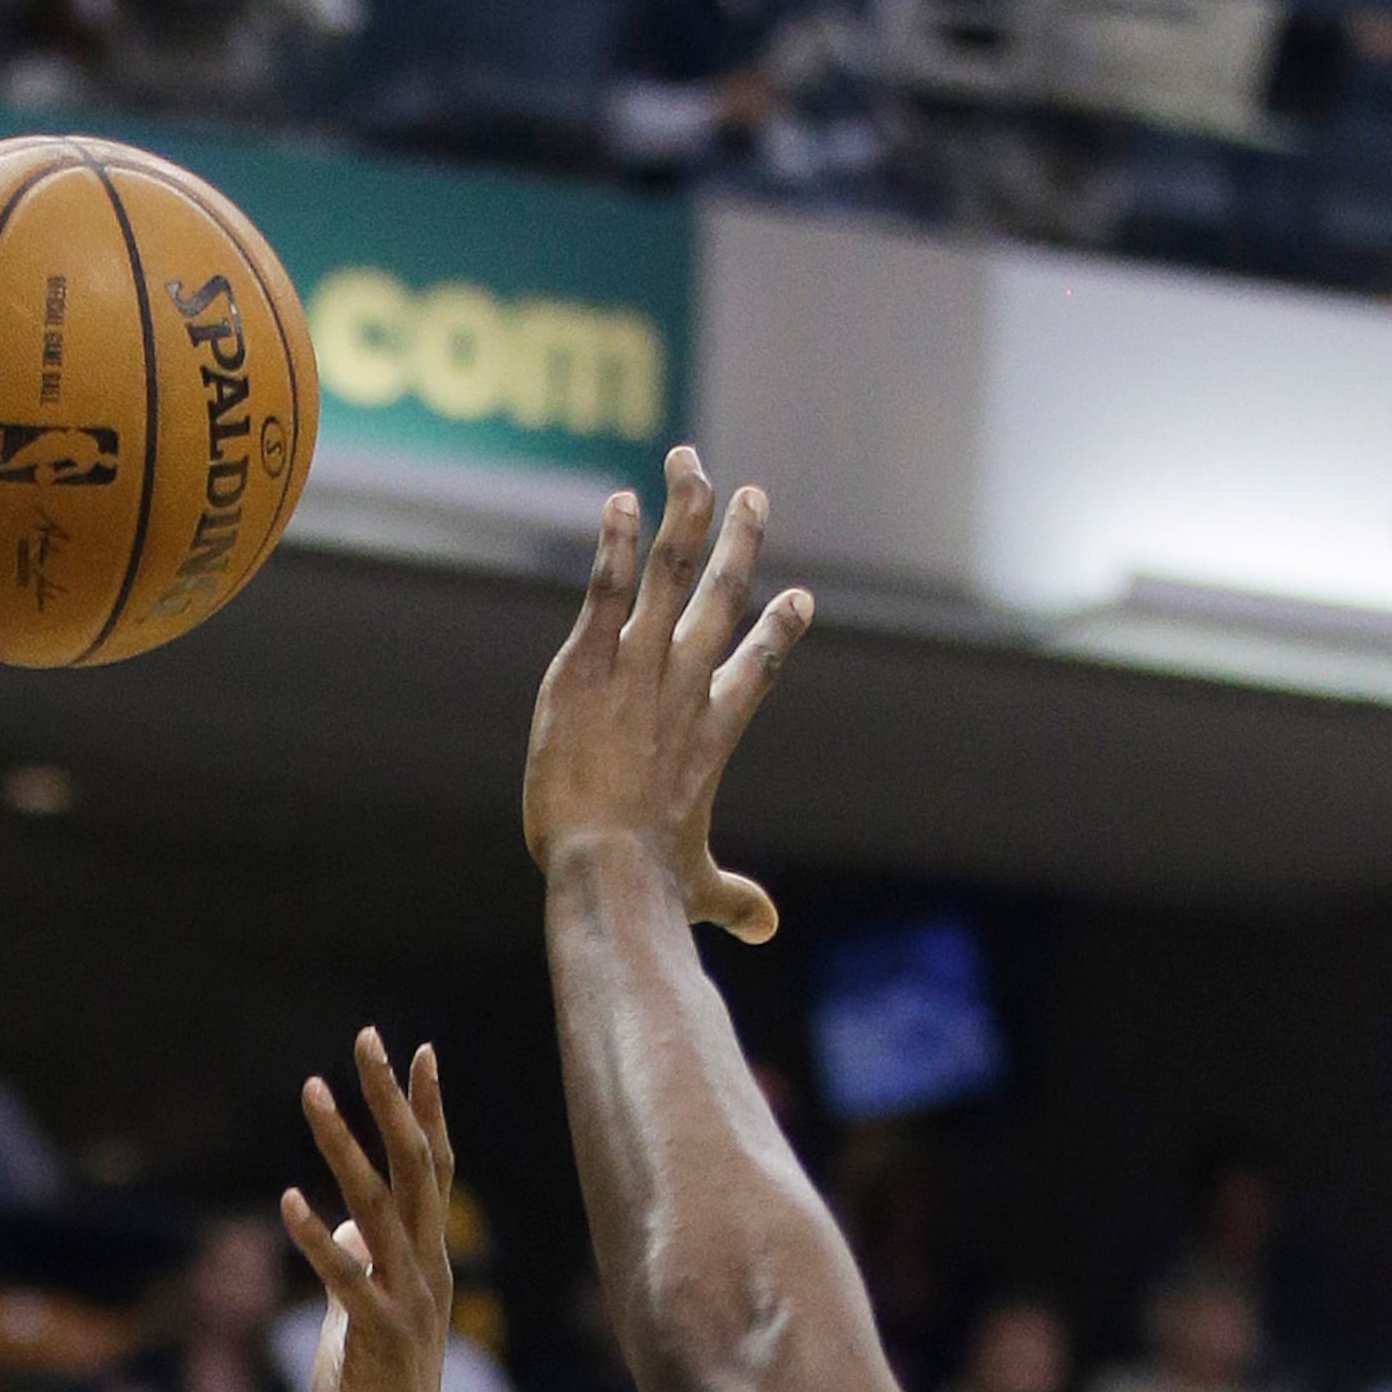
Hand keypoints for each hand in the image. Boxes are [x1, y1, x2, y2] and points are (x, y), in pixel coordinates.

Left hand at [284, 1030, 454, 1391]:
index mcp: (428, 1266)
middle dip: (391, 1101)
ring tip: (312, 1091)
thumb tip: (342, 1220)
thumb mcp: (362, 1321)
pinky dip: (316, 1242)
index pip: (434, 1171)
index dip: (426, 1109)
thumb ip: (358, 1265)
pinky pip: (346, 1282)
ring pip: (381, 1209)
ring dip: (343, 1148)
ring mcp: (407, 1308)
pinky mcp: (377, 1345)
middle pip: (416, 1169)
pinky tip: (287, 1202)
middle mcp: (428, 1276)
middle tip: (368, 1037)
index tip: (415, 1049)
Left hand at [524, 447, 815, 947]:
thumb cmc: (650, 884)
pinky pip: (609, 588)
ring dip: (686, 514)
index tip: (800, 599)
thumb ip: (734, 898)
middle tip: (754, 497)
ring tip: (690, 463)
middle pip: (722, 599)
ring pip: (672, 574)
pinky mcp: (590, 663)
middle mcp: (684, 687)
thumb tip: (766, 928)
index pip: (755, 669)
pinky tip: (622, 501)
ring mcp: (640, 668)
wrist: (607, 868)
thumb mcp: (698, 887)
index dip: (777, 633)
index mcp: (714, 732)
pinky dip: (617, 543)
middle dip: (740, 544)